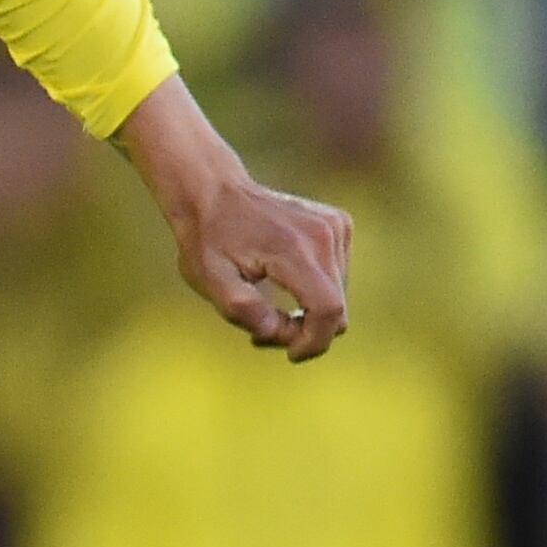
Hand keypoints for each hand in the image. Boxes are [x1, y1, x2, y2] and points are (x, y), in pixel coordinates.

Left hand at [114, 78, 352, 360]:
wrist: (213, 192)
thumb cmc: (207, 240)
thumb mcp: (209, 280)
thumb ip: (241, 310)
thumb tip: (275, 332)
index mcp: (294, 249)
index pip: (328, 309)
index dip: (314, 342)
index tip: (290, 354)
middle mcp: (324, 234)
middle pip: (336, 309)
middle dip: (304, 331)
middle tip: (261, 331)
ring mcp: (336, 226)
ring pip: (338, 297)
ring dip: (308, 313)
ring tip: (265, 308)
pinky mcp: (339, 225)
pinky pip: (337, 278)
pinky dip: (314, 292)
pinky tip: (281, 286)